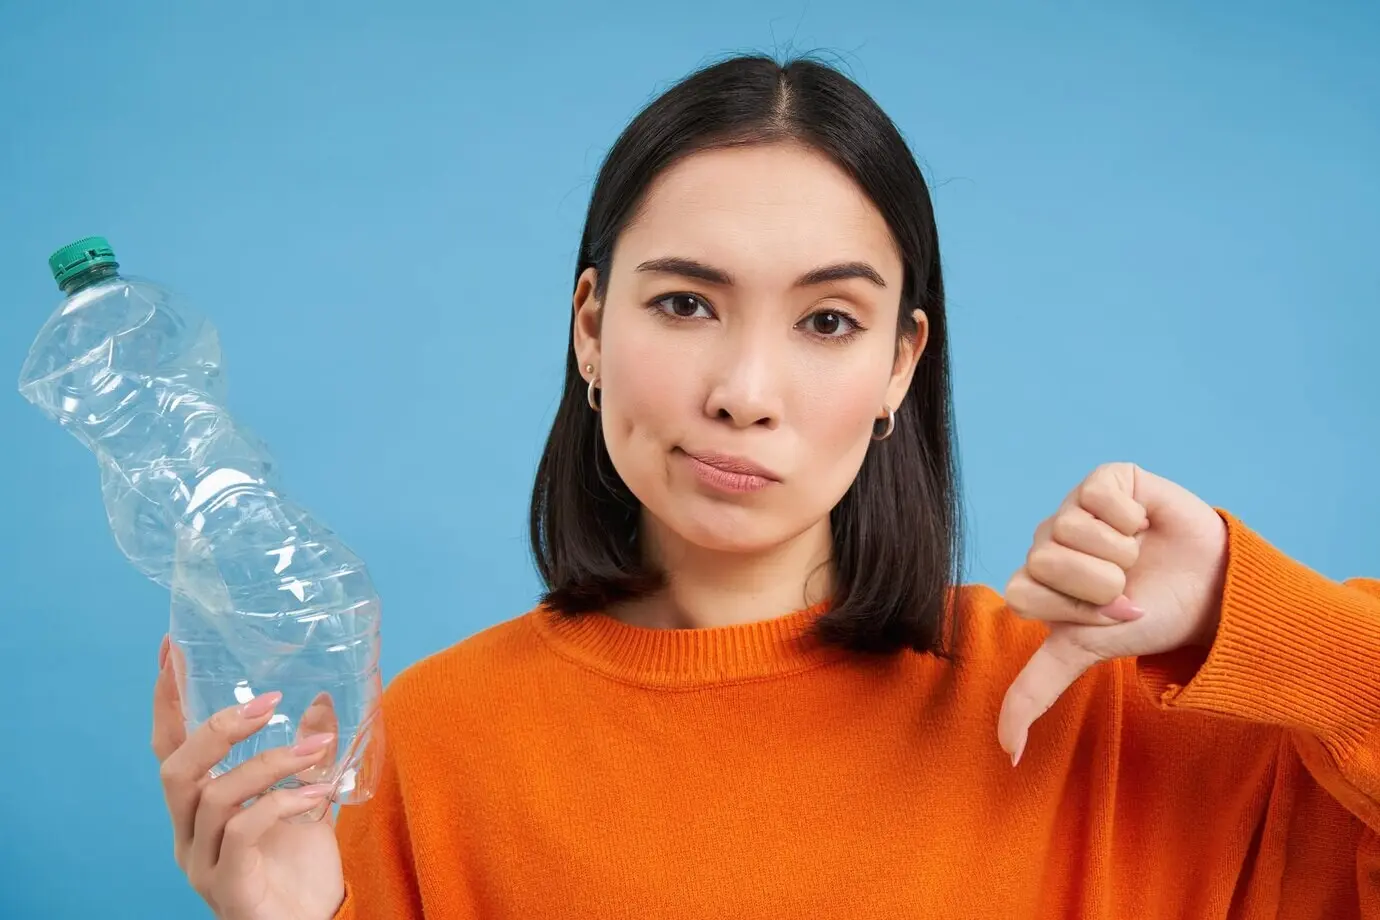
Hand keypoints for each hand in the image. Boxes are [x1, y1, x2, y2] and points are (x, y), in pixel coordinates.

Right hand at [152, 636, 345, 919]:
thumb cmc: (300, 870)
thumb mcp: (308, 799)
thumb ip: (309, 756)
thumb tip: (321, 701)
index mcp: (197, 810)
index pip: (170, 748)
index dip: (167, 701)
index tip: (171, 648)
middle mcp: (188, 835)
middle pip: (176, 770)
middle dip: (218, 729)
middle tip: (268, 703)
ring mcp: (202, 864)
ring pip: (214, 797)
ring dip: (268, 763)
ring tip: (315, 749)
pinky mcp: (227, 887)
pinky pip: (240, 833)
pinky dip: (279, 804)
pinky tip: (318, 796)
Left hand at [998, 463, 1228, 765]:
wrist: (1212, 591)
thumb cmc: (1148, 618)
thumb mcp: (1086, 654)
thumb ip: (1036, 691)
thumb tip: (1005, 753)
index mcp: (1033, 579)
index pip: (1021, 593)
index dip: (1073, 611)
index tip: (1107, 617)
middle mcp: (1046, 540)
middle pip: (1045, 559)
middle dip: (1099, 584)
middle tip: (1126, 584)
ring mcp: (1073, 506)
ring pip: (1069, 527)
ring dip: (1119, 552)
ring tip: (1138, 555)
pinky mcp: (1104, 479)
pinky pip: (1099, 495)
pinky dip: (1132, 517)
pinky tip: (1144, 524)